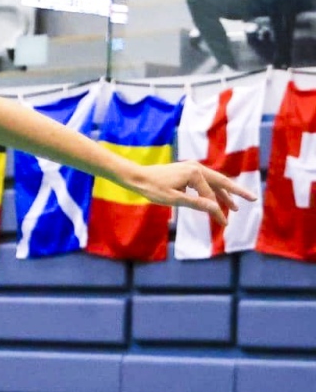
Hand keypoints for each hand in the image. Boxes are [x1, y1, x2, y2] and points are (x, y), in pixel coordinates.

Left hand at [125, 161, 255, 225]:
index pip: (211, 195)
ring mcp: (192, 167)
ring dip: (224, 193)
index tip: (224, 224)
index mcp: (194, 173)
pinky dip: (212, 190)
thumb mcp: (173, 200)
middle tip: (253, 199)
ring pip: (213, 181)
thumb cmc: (152, 189)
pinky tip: (215, 199)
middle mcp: (196, 167)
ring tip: (234, 206)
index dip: (218, 211)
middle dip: (236, 192)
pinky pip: (205, 181)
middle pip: (221, 181)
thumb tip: (215, 208)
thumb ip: (195, 203)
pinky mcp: (187, 170)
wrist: (137, 177)